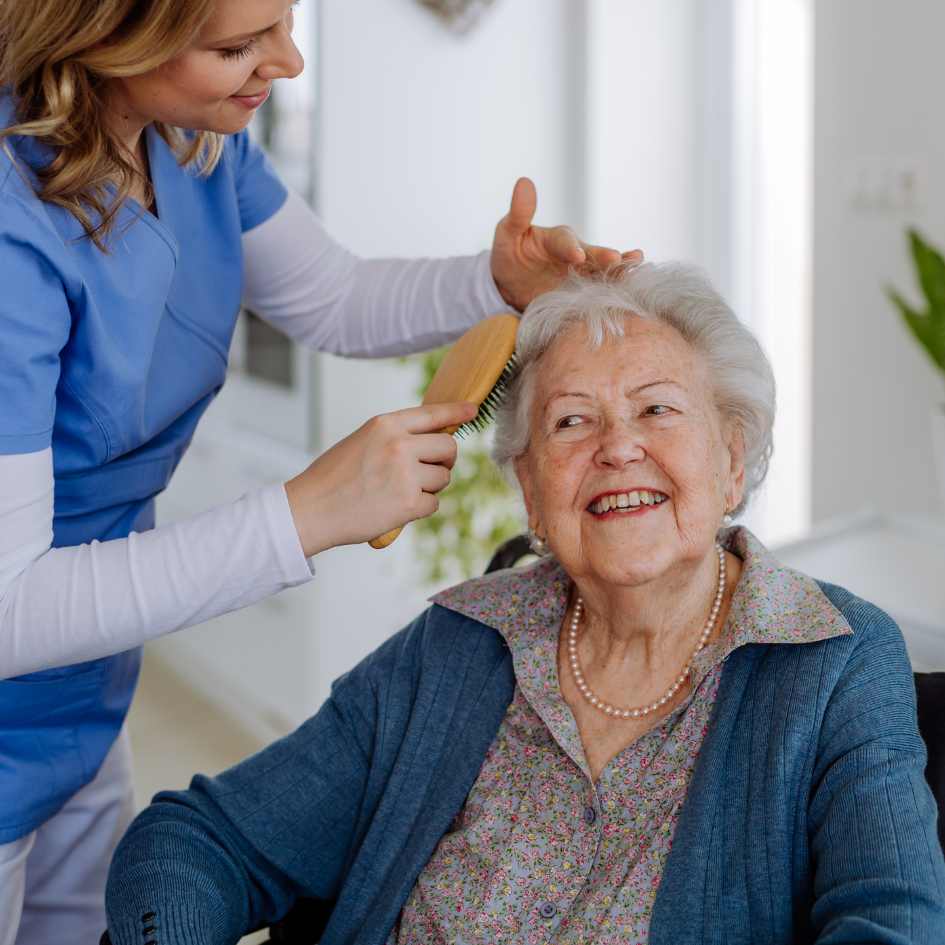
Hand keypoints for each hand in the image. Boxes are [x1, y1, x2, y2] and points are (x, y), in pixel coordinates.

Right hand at [284, 401, 477, 556]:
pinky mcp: (409, 502)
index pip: (432, 414)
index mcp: (385, 425)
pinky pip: (434, 503)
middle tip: (428, 471)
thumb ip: (394, 437)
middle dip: (444, 461)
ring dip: (429, 487)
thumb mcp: (362, 441)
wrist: (311, 509)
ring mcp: (406, 474)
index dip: (456, 411)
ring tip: (399, 491)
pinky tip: (395, 507)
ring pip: (443, 478)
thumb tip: (430, 441)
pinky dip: (419, 508)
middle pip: (448, 448)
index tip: (472, 410)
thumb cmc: (333, 478)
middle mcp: (399, 445)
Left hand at [490, 177, 643, 311]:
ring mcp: (582, 276)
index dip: (571, 248)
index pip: (565, 241)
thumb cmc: (510, 254)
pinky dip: (612, 294)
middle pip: (593, 255)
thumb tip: (524, 182)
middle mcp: (576, 255)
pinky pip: (599, 294)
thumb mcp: (508, 233)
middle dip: (605, 257)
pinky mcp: (583, 296)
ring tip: (635, 269)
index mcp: (558, 239)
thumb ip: (519, 213)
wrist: (511, 285)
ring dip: (619, 272)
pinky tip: (626, 296)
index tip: (577, 256)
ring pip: (604, 273)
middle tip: (616, 259)